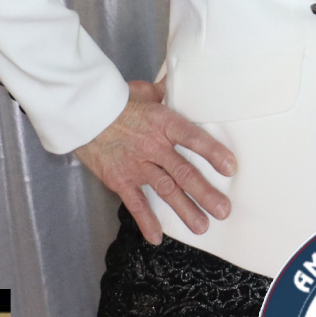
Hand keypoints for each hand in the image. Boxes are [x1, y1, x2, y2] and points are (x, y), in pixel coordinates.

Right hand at [74, 79, 236, 245]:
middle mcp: (154, 146)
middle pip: (184, 172)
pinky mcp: (120, 180)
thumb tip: (182, 79)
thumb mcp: (146, 91)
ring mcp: (137, 165)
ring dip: (185, 210)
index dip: (212, 152)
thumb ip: (167, 91)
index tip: (231, 167)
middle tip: (224, 210)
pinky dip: (146, 221)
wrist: (85, 114)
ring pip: (166, 190)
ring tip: (202, 227)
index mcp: (164, 122)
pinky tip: (157, 237)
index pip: (193, 138)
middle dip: (205, 193)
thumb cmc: (118, 101)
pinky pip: (136, 204)